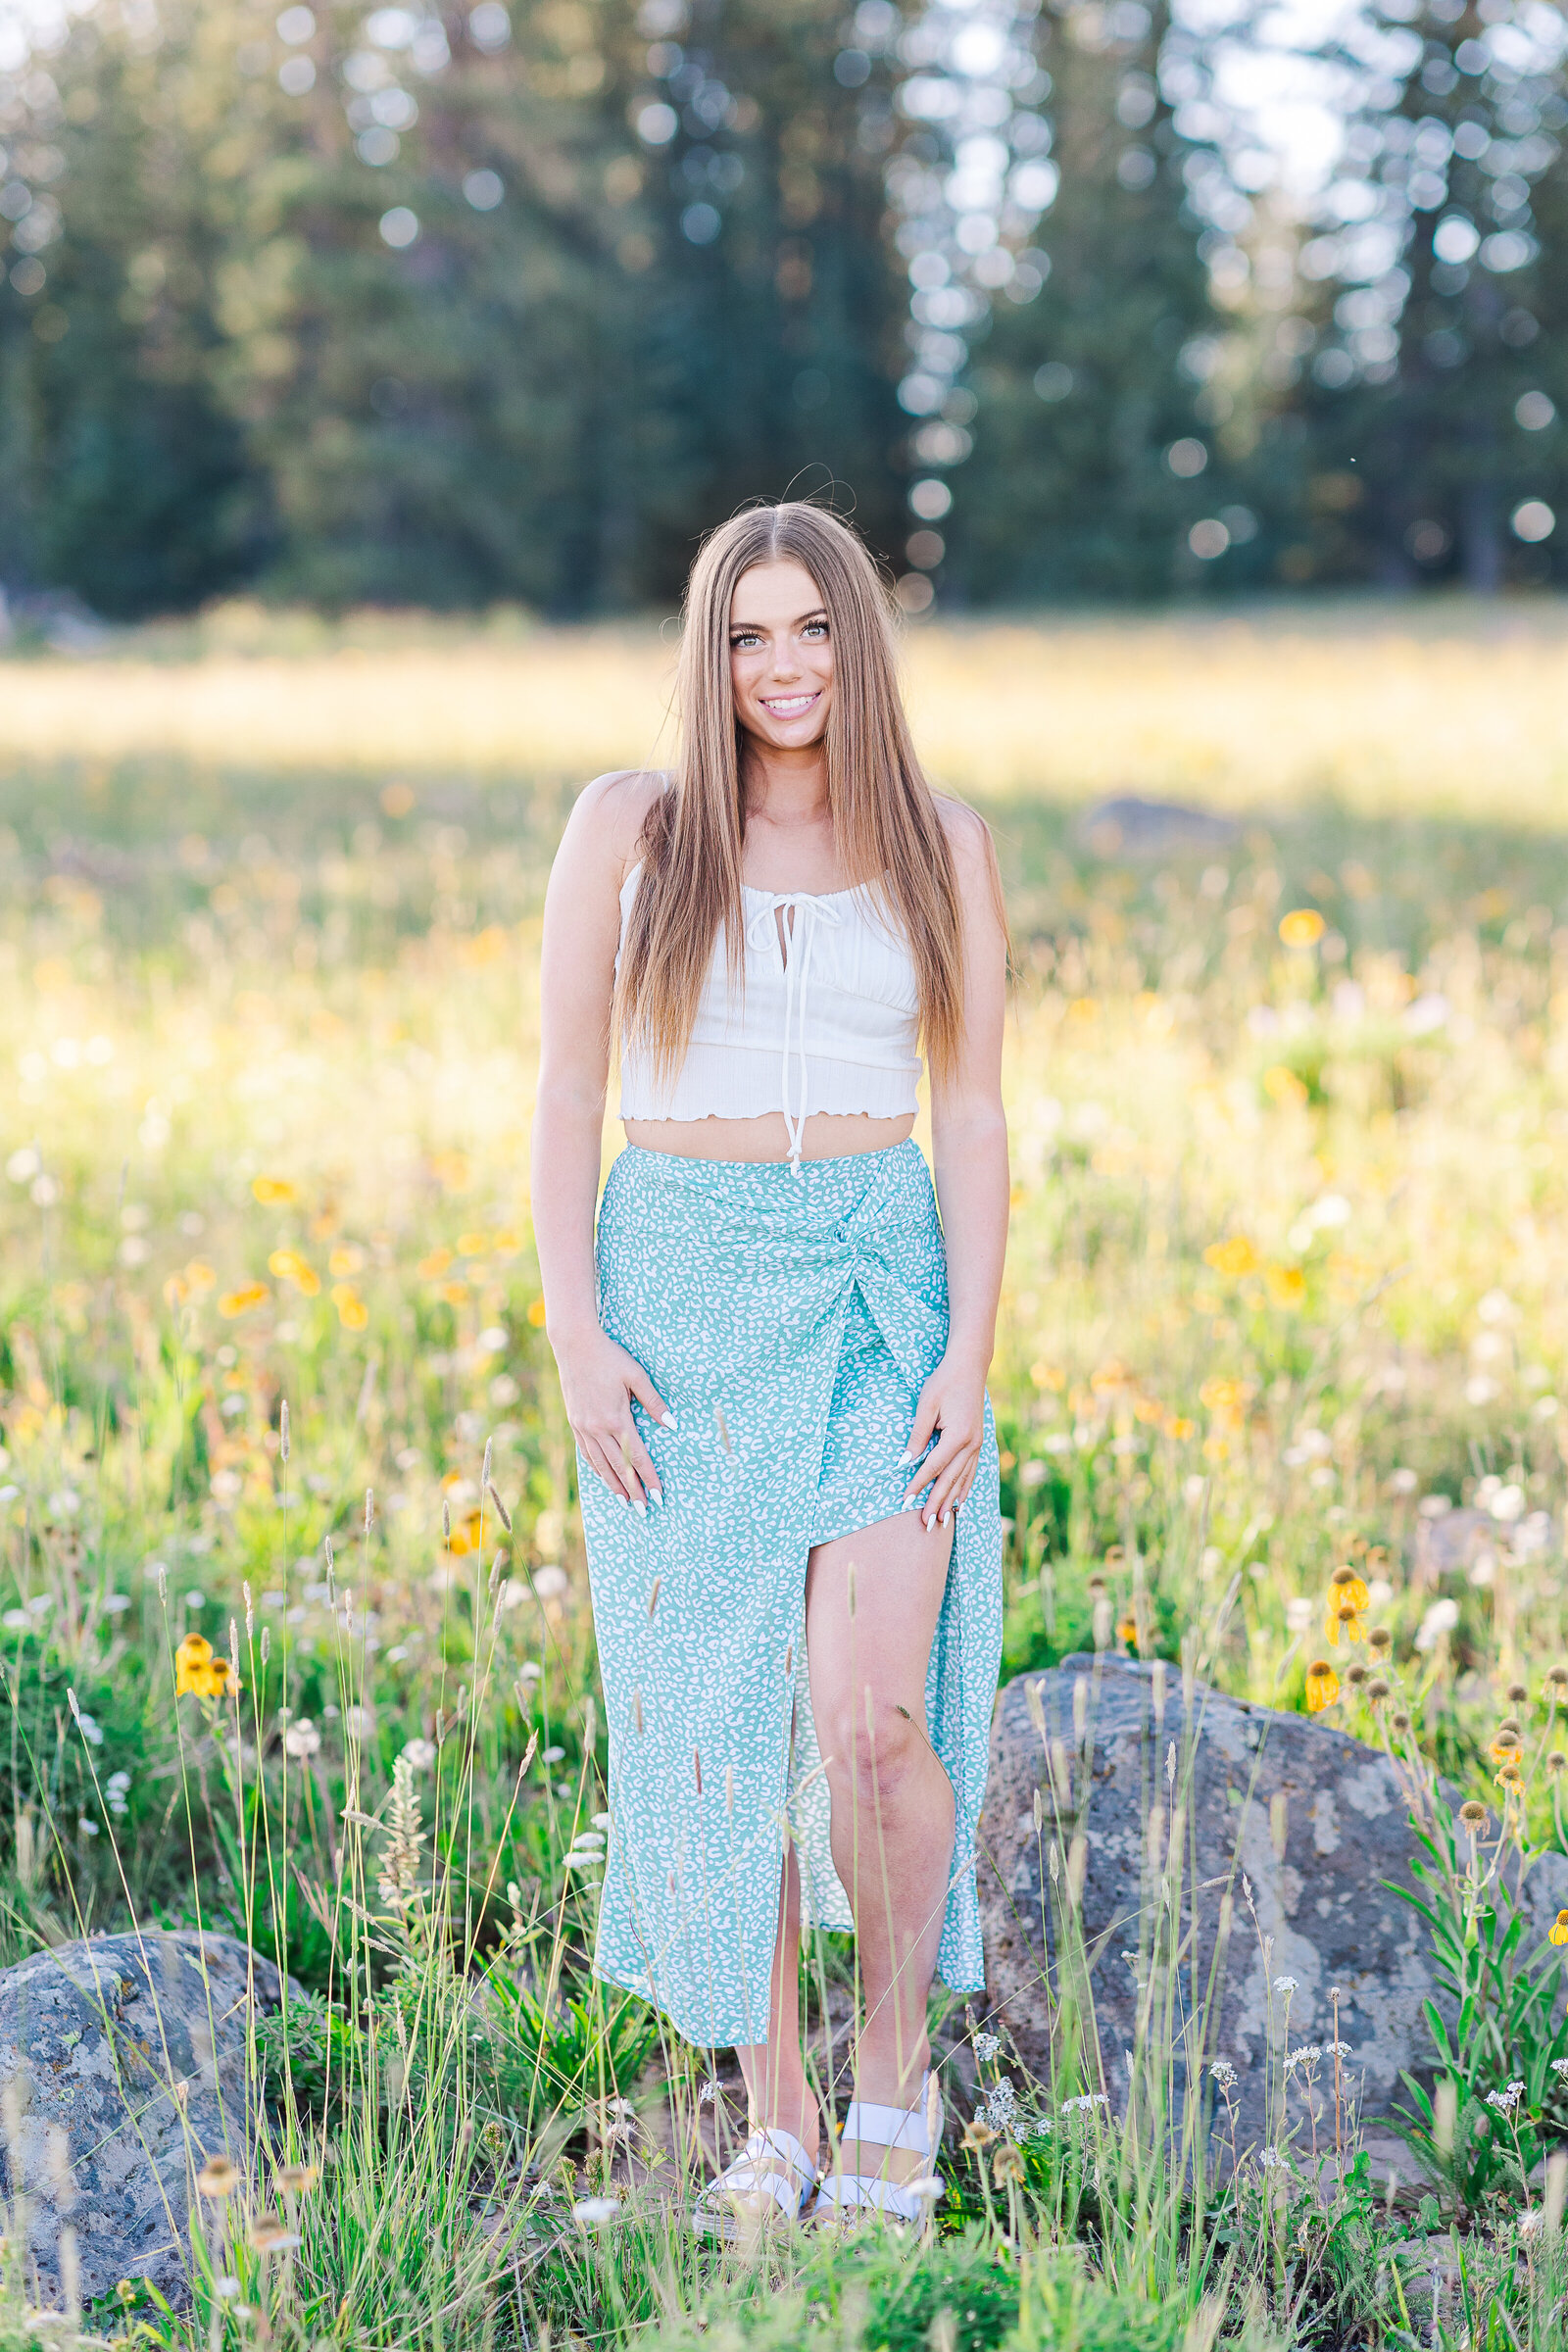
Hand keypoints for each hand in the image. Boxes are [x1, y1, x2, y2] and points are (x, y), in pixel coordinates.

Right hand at [552, 1325, 671, 1510]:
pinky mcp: (574, 1422)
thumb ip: (654, 1403)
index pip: (637, 1456)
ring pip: (600, 1464)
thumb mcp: (636, 1375)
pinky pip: (586, 1452)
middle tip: (645, 1510)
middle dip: (633, 1490)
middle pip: (619, 1466)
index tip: (659, 1495)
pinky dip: (596, 1468)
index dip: (649, 1477)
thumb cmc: (609, 1356)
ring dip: (613, 1485)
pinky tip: (603, 1477)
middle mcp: (597, 1427)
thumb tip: (673, 1425)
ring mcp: (583, 1426)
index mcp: (616, 1418)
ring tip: (625, 1502)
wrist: (574, 1344)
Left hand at [901, 1352, 985, 1530]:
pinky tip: (959, 1502)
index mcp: (958, 1436)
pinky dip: (964, 1488)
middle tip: (926, 1525)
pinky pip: (971, 1471)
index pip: (933, 1467)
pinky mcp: (978, 1442)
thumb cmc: (943, 1382)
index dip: (918, 1484)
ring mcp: (977, 1445)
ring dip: (951, 1502)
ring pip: (962, 1480)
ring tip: (942, 1522)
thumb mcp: (925, 1406)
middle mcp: (971, 1444)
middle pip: (950, 1480)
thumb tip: (905, 1462)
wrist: (969, 1367)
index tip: (905, 1500)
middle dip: (937, 1503)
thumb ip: (917, 1436)